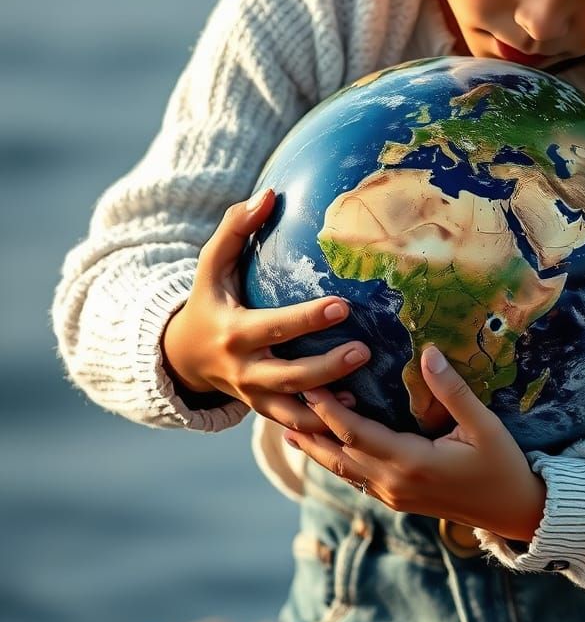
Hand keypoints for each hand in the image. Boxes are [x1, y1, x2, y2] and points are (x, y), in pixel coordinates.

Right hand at [161, 188, 369, 432]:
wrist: (183, 357)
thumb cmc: (209, 300)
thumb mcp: (211, 265)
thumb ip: (235, 228)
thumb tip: (269, 194)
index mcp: (234, 332)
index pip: (274, 327)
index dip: (307, 319)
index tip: (342, 305)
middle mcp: (244, 370)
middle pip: (289, 377)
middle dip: (327, 368)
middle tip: (365, 350)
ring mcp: (254, 397)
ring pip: (293, 411)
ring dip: (327, 409)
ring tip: (363, 397)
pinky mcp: (265, 412)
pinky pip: (294, 426)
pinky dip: (320, 427)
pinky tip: (355, 415)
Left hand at [287, 345, 546, 543]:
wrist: (514, 511)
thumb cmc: (502, 464)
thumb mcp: (484, 425)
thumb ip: (453, 391)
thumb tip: (429, 352)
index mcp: (411, 462)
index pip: (356, 433)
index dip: (329, 410)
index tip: (308, 384)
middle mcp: (394, 482)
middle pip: (338, 453)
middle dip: (311, 427)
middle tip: (283, 401)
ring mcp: (394, 495)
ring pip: (343, 470)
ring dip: (316, 449)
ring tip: (288, 428)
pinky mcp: (398, 500)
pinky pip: (357, 479)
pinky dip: (336, 461)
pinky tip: (326, 450)